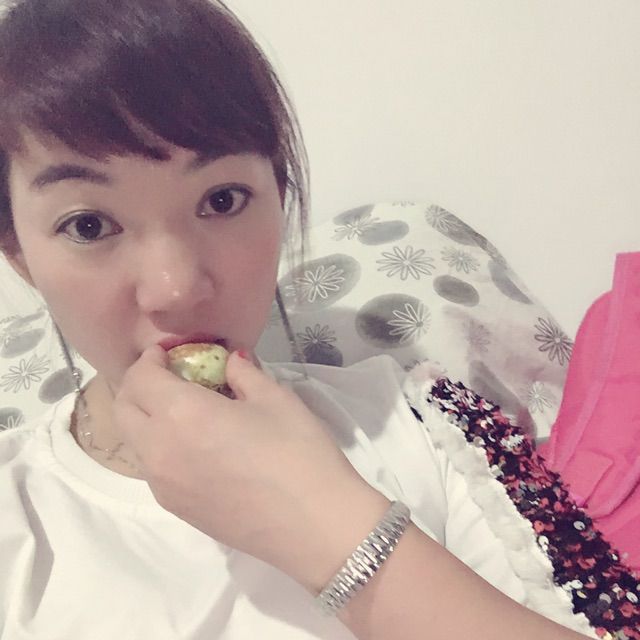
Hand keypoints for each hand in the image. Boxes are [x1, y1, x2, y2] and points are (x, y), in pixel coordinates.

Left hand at [113, 346, 388, 590]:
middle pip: (124, 409)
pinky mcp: (177, 510)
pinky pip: (154, 468)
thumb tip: (231, 360)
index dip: (150, 359)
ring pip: (136, 441)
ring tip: (185, 410)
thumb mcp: (275, 399)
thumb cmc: (298, 452)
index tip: (170, 352)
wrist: (313, 525)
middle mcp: (159, 450)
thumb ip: (243, 373)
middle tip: (171, 375)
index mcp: (180, 415)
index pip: (140, 378)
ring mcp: (163, 486)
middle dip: (139, 385)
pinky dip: (161, 446)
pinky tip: (198, 446)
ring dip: (147, 417)